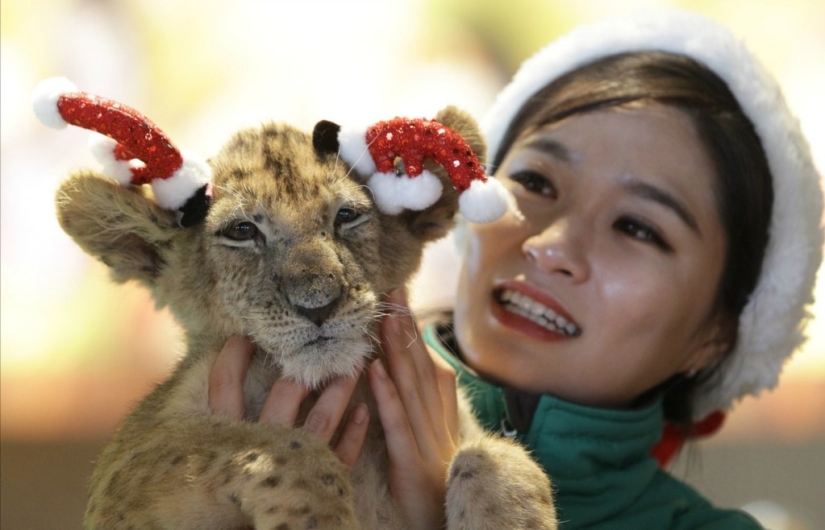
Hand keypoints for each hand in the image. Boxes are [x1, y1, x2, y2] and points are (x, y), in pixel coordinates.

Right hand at [208, 335, 369, 469]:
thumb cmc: (222, 494)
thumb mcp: (207, 450)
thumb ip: (217, 412)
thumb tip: (219, 365)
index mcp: (229, 437)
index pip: (225, 384)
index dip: (234, 355)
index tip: (246, 333)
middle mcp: (263, 447)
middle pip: (286, 392)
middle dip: (304, 362)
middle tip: (322, 338)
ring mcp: (295, 464)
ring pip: (322, 418)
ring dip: (339, 388)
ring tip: (353, 364)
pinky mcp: (320, 484)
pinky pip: (342, 455)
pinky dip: (354, 432)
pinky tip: (363, 411)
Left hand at [369, 290, 458, 529]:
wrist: (451, 524)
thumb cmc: (438, 482)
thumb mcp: (436, 437)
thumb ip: (432, 402)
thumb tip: (424, 362)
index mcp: (440, 413)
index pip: (426, 363)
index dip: (414, 330)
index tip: (400, 297)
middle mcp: (435, 420)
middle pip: (419, 366)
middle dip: (406, 327)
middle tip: (392, 290)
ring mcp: (425, 439)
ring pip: (410, 386)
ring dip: (398, 349)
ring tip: (384, 315)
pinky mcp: (411, 461)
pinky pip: (397, 423)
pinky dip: (387, 393)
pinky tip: (374, 368)